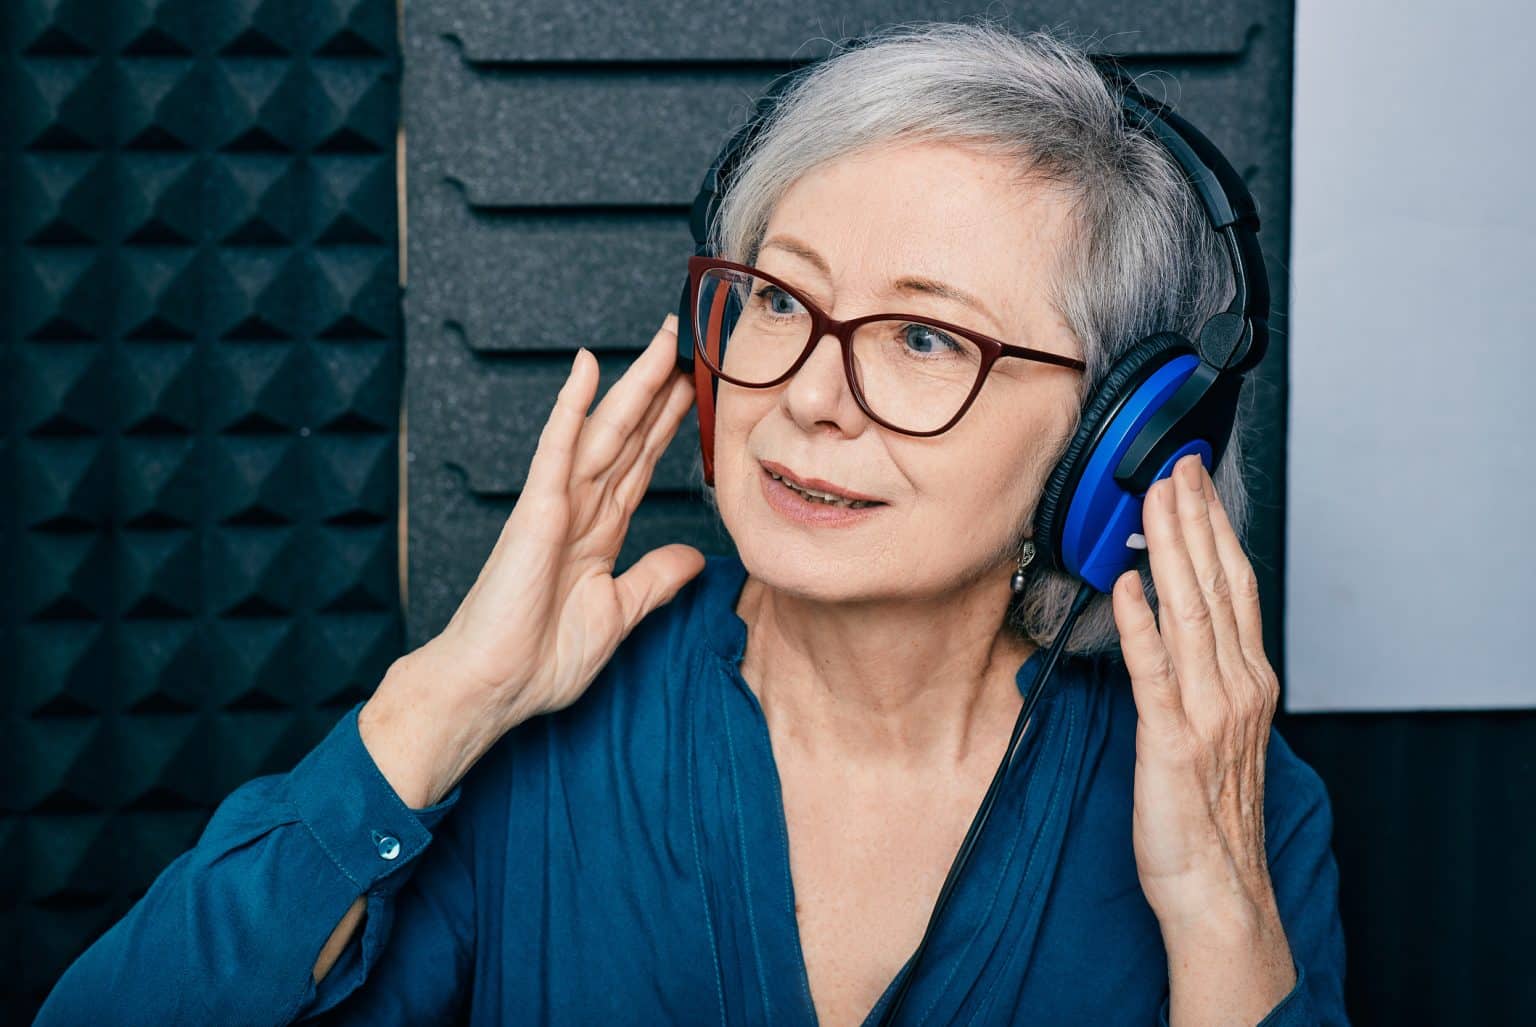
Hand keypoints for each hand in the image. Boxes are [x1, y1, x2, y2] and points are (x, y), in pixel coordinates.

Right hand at [360, 315, 704, 805]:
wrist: (493, 688)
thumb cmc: (540, 659)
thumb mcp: (619, 615)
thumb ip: (654, 580)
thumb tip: (695, 556)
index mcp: (598, 533)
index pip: (641, 465)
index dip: (669, 426)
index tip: (698, 391)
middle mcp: (580, 509)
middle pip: (629, 437)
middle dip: (660, 390)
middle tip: (689, 341)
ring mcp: (557, 506)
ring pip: (604, 431)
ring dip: (633, 385)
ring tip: (664, 342)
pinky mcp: (535, 512)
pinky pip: (558, 450)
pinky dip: (571, 407)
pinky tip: (586, 367)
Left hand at [1110, 453, 1295, 1022]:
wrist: (1217, 888)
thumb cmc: (1207, 814)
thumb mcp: (1211, 730)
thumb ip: (1195, 673)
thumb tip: (1165, 623)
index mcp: (1245, 681)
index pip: (1233, 586)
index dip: (1213, 530)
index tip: (1194, 482)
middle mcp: (1234, 687)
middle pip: (1216, 584)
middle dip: (1193, 519)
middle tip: (1175, 464)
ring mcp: (1206, 712)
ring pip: (1190, 612)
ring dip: (1170, 550)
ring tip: (1154, 499)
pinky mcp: (1169, 740)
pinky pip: (1153, 671)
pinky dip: (1142, 622)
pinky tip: (1128, 583)